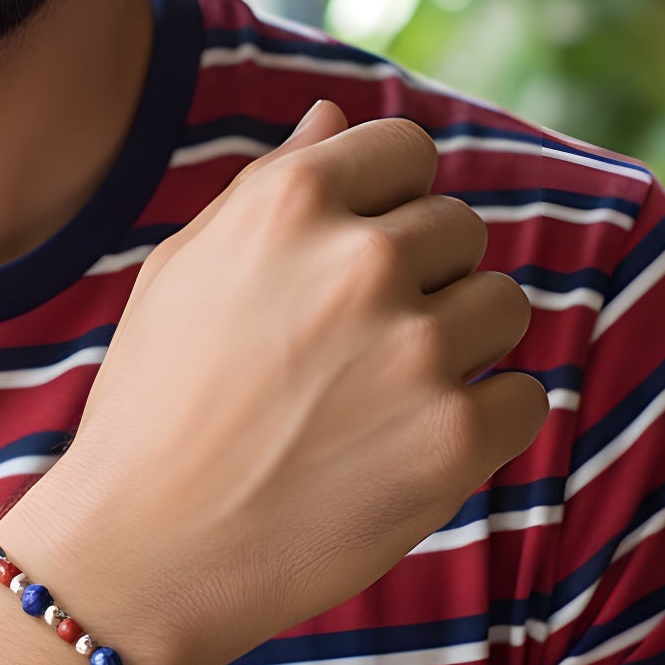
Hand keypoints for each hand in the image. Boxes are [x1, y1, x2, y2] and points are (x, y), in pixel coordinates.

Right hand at [4, 101, 548, 664]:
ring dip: (460, 343)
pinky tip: (405, 448)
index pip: (408, 150)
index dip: (388, 202)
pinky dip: (481, 423)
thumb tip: (339, 116)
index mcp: (293, 201)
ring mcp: (417, 347)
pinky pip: (522, 396)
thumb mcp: (186, 267)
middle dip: (424, 276)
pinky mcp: (456, 436)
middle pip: (461, 227)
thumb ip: (274, 181)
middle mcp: (363, 259)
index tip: (355, 258)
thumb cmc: (154, 401)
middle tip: (353, 347)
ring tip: (379, 398)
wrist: (142, 548)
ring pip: (504, 305)